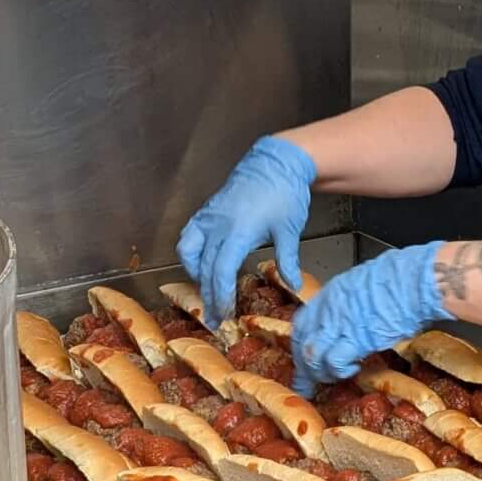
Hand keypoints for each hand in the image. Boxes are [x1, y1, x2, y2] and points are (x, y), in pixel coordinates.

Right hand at [175, 136, 315, 319]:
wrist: (276, 162)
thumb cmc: (286, 194)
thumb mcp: (290, 230)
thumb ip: (288, 259)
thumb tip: (292, 285)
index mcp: (239, 232)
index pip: (221, 271)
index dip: (221, 295)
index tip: (225, 313)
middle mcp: (218, 225)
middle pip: (205, 268)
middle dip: (209, 295)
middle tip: (215, 317)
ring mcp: (209, 217)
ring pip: (190, 252)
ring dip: (195, 275)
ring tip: (206, 292)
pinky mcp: (206, 211)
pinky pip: (188, 235)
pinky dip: (189, 253)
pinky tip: (198, 264)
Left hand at [291, 245, 448, 392]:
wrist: (415, 281)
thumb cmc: (402, 278)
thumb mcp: (366, 283)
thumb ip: (353, 302)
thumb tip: (354, 317)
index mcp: (332, 293)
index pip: (301, 324)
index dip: (300, 345)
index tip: (303, 358)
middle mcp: (329, 309)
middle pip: (302, 343)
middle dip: (304, 367)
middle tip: (309, 384)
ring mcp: (340, 323)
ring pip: (312, 356)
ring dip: (321, 373)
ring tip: (335, 378)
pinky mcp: (357, 339)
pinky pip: (335, 361)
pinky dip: (340, 371)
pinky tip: (354, 369)